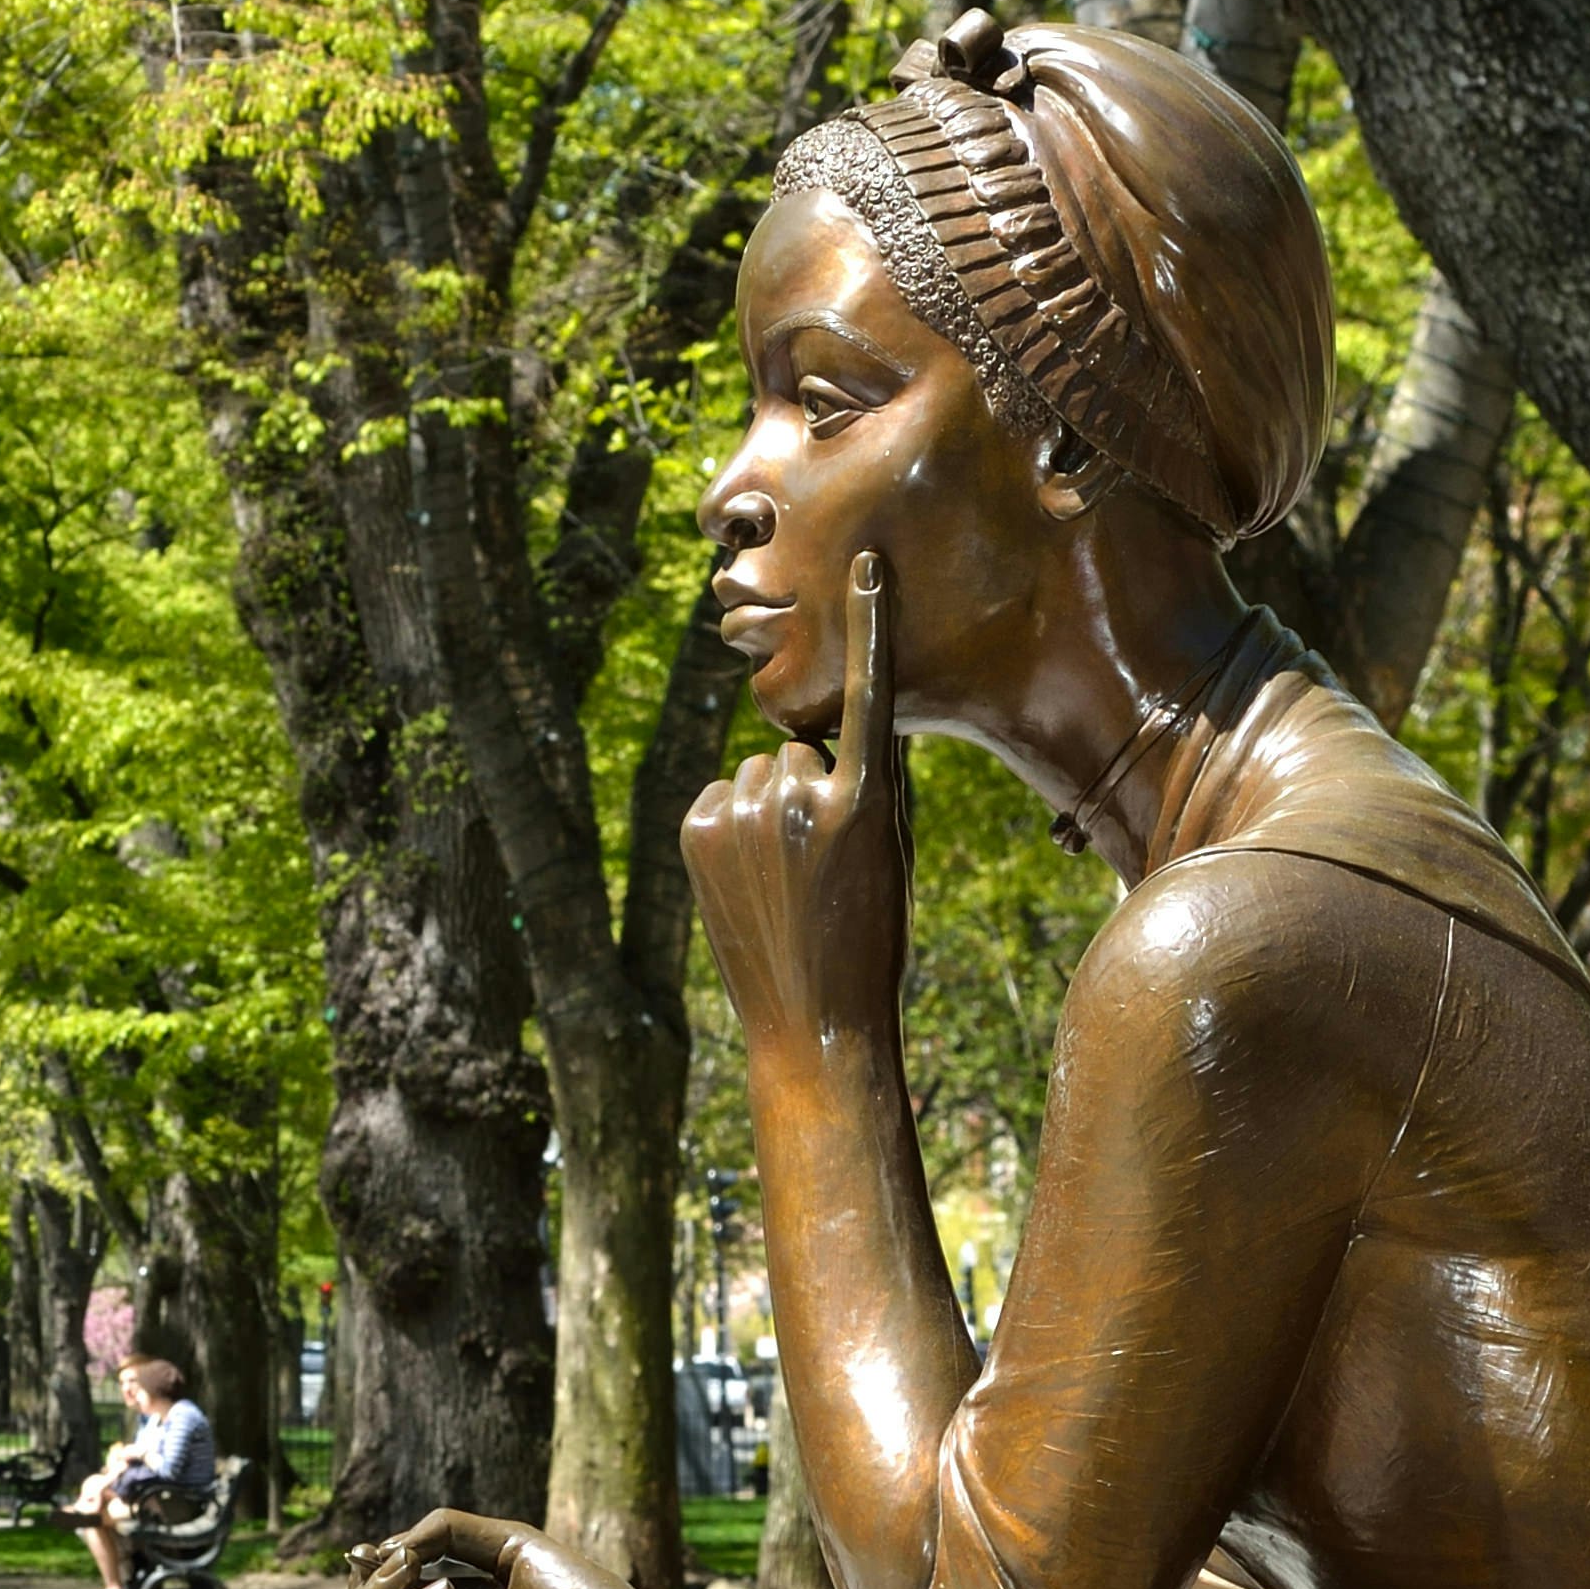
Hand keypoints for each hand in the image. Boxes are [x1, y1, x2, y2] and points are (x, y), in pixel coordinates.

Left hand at [678, 552, 908, 1051]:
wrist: (814, 1023)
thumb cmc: (870, 939)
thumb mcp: (892, 856)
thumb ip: (873, 783)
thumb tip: (850, 723)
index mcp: (863, 803)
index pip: (869, 694)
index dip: (869, 625)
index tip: (864, 565)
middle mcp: (799, 798)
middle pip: (801, 750)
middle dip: (811, 788)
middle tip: (822, 860)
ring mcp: (741, 817)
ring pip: (759, 774)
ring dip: (770, 809)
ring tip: (785, 876)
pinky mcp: (697, 832)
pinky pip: (720, 798)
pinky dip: (731, 826)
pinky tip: (749, 879)